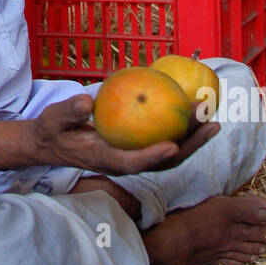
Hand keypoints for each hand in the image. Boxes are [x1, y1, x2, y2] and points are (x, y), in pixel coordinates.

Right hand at [29, 92, 219, 175]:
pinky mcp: (136, 149)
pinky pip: (163, 141)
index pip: (132, 162)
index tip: (171, 146)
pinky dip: (181, 130)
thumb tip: (85, 101)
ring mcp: (133, 158)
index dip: (152, 157)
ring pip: (169, 154)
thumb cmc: (53, 130)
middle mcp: (124, 163)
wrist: (52, 143)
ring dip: (193, 140)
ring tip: (212, 119)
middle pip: (163, 161)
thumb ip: (68, 112)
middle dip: (189, 145)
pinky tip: (191, 110)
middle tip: (210, 123)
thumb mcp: (53, 120)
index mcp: (105, 160)